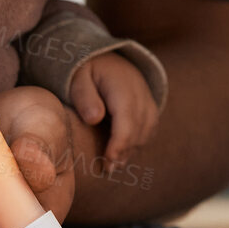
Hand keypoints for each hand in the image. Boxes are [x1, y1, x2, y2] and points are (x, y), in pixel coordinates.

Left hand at [70, 51, 161, 165]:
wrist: (107, 58)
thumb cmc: (87, 69)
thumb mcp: (78, 77)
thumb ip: (84, 96)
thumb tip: (94, 118)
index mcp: (123, 86)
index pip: (127, 120)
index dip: (119, 143)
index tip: (108, 160)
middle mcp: (141, 94)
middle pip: (138, 130)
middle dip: (123, 152)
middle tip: (107, 169)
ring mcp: (149, 102)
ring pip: (146, 133)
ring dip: (131, 150)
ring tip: (112, 166)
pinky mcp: (150, 109)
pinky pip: (149, 130)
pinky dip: (137, 144)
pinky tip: (122, 154)